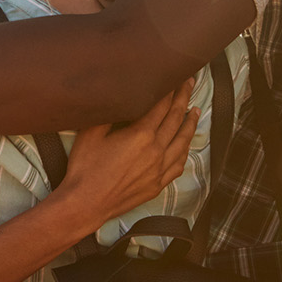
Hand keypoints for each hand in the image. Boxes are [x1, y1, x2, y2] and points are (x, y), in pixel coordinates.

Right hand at [54, 79, 198, 225]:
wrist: (86, 204)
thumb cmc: (85, 168)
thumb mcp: (91, 133)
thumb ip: (109, 112)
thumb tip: (119, 95)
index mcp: (141, 134)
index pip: (161, 105)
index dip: (170, 89)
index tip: (174, 77)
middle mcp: (156, 150)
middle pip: (175, 118)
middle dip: (184, 98)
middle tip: (190, 83)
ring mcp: (159, 169)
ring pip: (182, 141)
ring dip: (190, 123)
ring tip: (195, 110)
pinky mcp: (157, 184)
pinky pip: (178, 164)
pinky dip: (185, 151)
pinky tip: (186, 145)